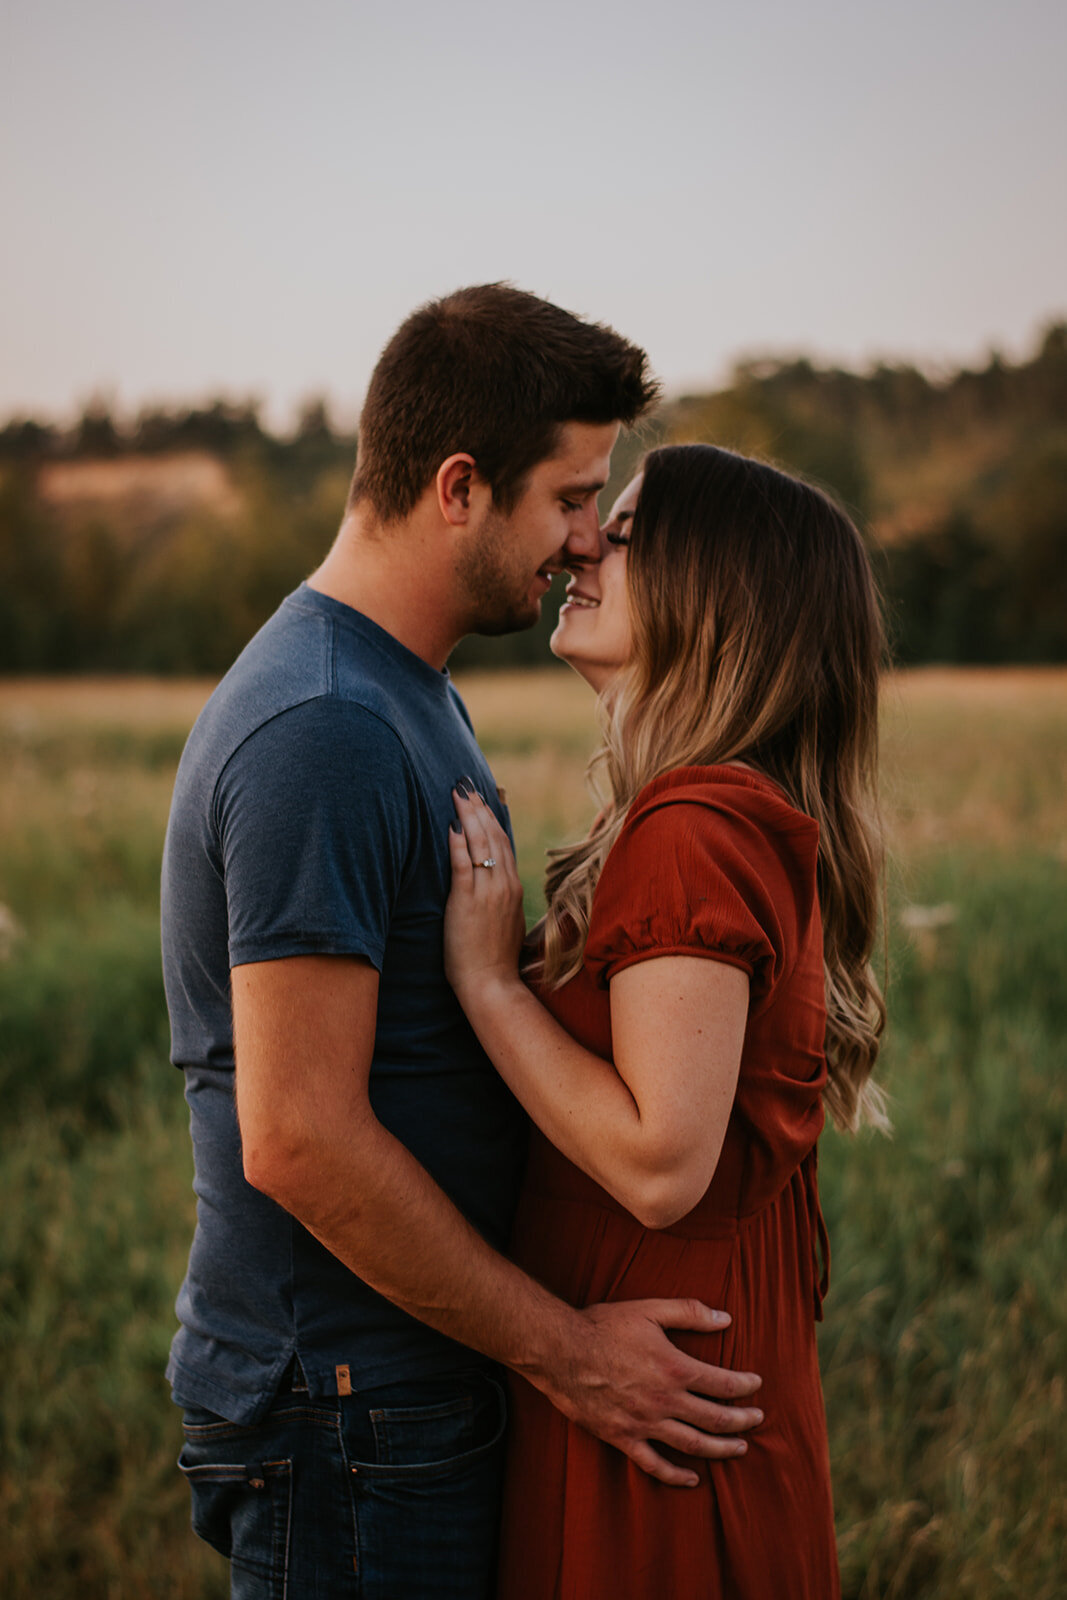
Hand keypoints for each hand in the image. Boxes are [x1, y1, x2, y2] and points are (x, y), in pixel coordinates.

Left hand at [444, 785, 526, 999]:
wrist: (490, 983)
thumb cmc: (493, 958)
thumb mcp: (504, 920)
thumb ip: (499, 898)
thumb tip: (490, 883)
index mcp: (513, 888)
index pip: (503, 843)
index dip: (491, 817)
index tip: (481, 799)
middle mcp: (504, 885)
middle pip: (493, 836)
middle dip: (479, 809)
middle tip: (466, 786)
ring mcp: (488, 893)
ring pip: (480, 845)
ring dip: (468, 816)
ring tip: (458, 795)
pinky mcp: (468, 902)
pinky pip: (463, 866)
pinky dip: (458, 844)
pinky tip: (450, 826)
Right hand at [542, 1299, 762, 1487]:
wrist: (560, 1351)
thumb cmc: (604, 1326)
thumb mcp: (649, 1310)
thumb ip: (689, 1312)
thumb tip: (725, 1318)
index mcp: (674, 1368)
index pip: (722, 1384)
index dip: (744, 1386)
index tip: (756, 1385)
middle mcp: (665, 1401)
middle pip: (715, 1419)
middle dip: (742, 1421)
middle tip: (758, 1420)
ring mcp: (644, 1424)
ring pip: (693, 1445)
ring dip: (721, 1449)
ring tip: (740, 1448)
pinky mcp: (623, 1438)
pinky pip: (655, 1464)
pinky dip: (676, 1475)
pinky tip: (693, 1479)